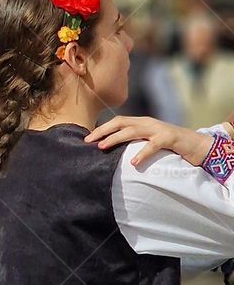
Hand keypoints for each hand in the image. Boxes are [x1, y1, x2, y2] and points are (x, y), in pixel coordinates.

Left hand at [86, 116, 211, 167]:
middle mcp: (148, 123)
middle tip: (88, 142)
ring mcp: (158, 129)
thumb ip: (134, 143)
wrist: (197, 145)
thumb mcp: (148, 142)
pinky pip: (153, 145)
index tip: (87, 139)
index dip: (102, 129)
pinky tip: (133, 163)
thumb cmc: (170, 147)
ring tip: (103, 148)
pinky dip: (142, 153)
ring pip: (133, 131)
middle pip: (121, 123)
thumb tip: (113, 152)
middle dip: (103, 131)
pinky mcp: (170, 138)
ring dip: (116, 138)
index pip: (117, 122)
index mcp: (141, 123)